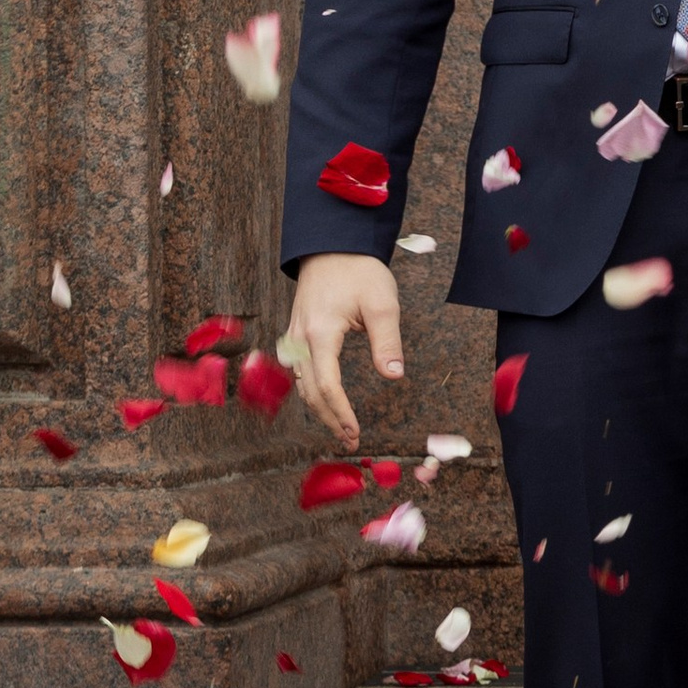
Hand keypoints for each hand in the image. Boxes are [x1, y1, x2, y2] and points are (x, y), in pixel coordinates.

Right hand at [288, 251, 404, 447]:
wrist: (332, 246)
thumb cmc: (358, 271)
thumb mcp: (381, 303)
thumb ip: (387, 341)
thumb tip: (393, 375)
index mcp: (320, 334)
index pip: (327, 386)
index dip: (341, 413)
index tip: (356, 432)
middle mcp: (300, 341)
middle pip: (310, 393)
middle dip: (330, 420)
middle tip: (351, 441)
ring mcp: (294, 338)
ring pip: (301, 385)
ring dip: (320, 410)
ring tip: (341, 429)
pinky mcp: (296, 336)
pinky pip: (299, 373)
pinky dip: (312, 393)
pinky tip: (326, 404)